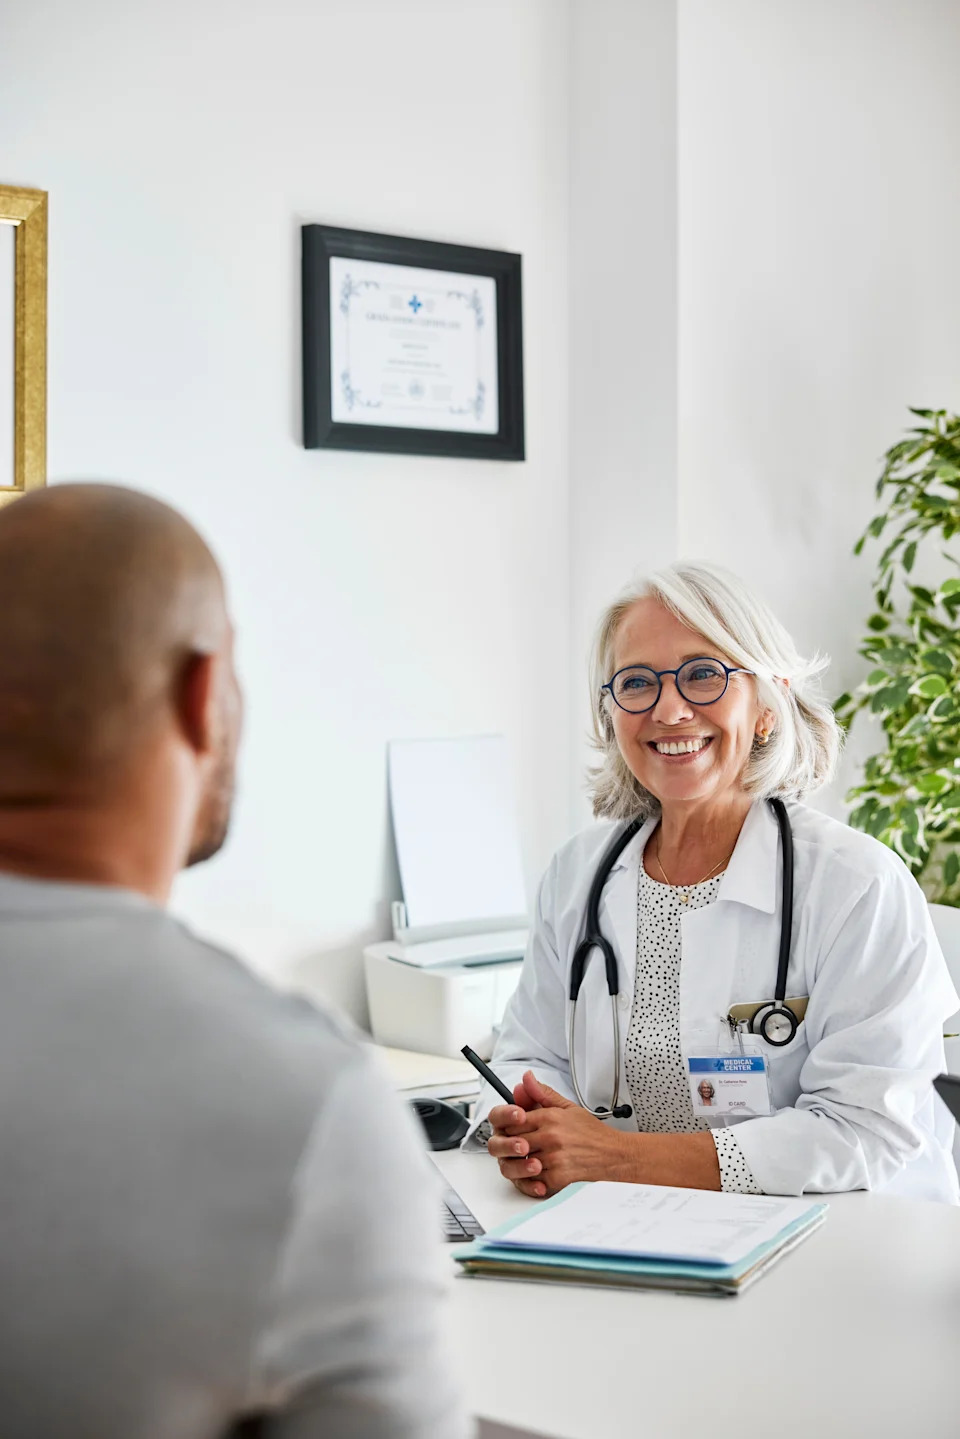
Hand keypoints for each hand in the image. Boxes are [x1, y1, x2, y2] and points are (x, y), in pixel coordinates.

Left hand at [486, 1069, 627, 1198]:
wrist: (614, 1155)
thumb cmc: (592, 1134)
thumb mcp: (568, 1107)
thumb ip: (543, 1094)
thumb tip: (526, 1079)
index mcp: (550, 1117)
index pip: (514, 1121)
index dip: (512, 1127)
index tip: (517, 1130)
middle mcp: (550, 1137)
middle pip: (514, 1141)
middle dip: (515, 1145)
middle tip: (523, 1146)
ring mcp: (553, 1158)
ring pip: (521, 1161)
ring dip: (523, 1162)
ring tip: (532, 1159)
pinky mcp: (558, 1177)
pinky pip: (533, 1179)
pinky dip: (534, 1178)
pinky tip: (542, 1171)